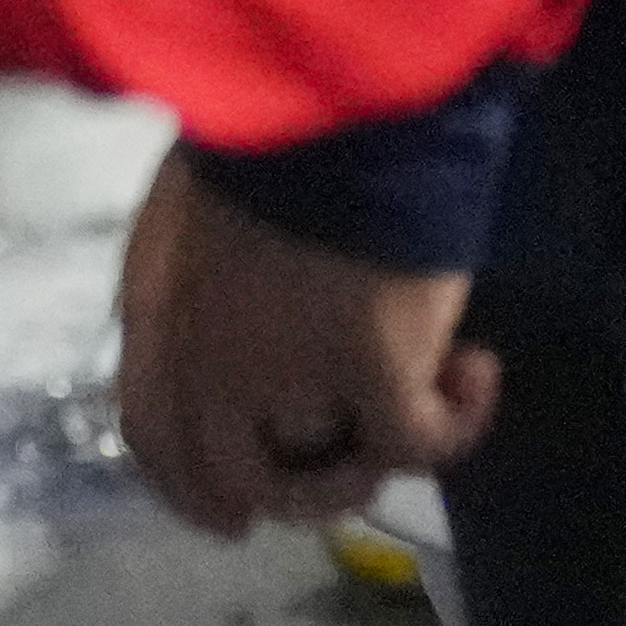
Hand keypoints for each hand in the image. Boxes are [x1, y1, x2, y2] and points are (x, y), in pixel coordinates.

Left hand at [109, 155, 498, 534]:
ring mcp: (286, 379)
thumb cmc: (269, 131)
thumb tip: (223, 332)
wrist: (336, 105)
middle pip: (234, 476)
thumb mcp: (192, 205)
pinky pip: (418, 447)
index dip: (188, 491)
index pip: (149, 436)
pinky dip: (458, 423)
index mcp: (154, 314)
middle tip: (351, 478)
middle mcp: (205, 365)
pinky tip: (476, 370)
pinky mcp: (373, 378)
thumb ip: (194, 281)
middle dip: (292, 496)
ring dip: (372, 461)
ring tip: (420, 400)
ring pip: (324, 479)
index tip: (229, 520)